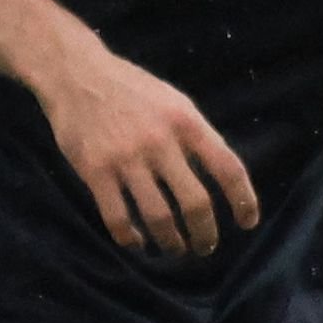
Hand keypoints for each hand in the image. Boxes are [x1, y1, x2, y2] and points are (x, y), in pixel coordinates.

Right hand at [25, 43, 258, 258]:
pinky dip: (129, 237)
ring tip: (176, 249)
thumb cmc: (133, 90)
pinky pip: (116, 216)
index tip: (247, 223)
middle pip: (195, 202)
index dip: (244, 201)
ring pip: (158, 216)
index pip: (228, 169)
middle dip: (205, 233)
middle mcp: (160, 142)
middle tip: (205, 247)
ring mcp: (126, 157)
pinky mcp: (94, 170)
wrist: (75, 73)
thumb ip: (198, 137)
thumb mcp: (176, 102)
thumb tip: (223, 178)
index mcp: (187, 123)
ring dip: (171, 241)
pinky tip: (136, 243)